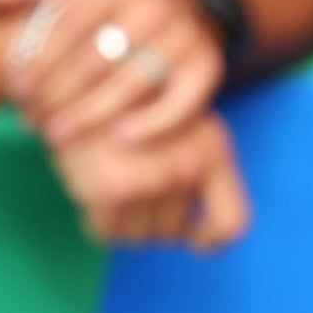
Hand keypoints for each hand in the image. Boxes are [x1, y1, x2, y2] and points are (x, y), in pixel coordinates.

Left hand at [0, 0, 224, 150]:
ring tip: (58, 136)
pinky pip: (180, 102)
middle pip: (96, 61)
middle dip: (57, 96)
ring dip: (90, 115)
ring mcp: (183, 36)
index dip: (39, 61)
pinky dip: (152, 124)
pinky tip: (121, 140)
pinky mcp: (206, 66)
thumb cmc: (112, 4)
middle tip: (32, 122)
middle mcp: (153, 5)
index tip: (17, 89)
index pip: (69, 24)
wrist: (185, 3)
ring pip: (132, 84)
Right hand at [49, 110, 252, 250]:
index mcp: (213, 152)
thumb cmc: (133, 99)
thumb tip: (192, 231)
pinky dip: (99, 219)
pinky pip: (107, 231)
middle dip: (153, 218)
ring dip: (125, 220)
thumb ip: (197, 168)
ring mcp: (152, 183)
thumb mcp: (184, 122)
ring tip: (113, 182)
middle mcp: (188, 169)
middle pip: (173, 231)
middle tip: (131, 188)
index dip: (210, 241)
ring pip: (140, 236)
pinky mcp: (112, 191)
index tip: (191, 238)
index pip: (229, 224)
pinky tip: (93, 190)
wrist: (83, 71)